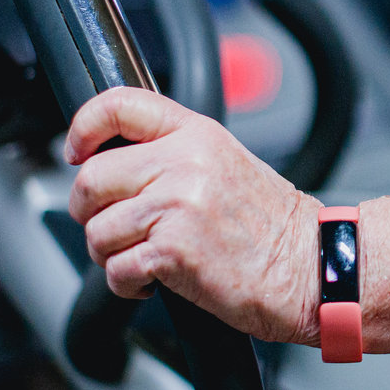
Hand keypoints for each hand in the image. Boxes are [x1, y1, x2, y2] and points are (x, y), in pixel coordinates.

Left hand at [65, 87, 321, 345]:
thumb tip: (114, 165)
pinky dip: (127, 285)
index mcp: (197, 134)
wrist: (313, 266)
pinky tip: (155, 281)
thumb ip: (174, 154)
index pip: (119, 105)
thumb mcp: (227, 165)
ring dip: (111, 255)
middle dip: (89, 212)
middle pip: (91, 178)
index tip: (77, 152)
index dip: (83, 127)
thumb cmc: (273, 227)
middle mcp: (184, 162)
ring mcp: (177, 205)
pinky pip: (116, 270)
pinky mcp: (173, 250)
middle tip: (114, 227)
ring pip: (97, 230)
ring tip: (146, 258)